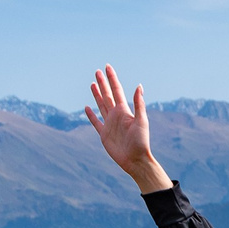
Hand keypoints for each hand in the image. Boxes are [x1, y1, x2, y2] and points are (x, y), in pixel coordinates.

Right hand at [85, 66, 170, 193]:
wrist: (136, 160)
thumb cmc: (141, 142)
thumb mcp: (141, 121)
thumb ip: (139, 104)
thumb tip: (139, 86)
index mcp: (124, 111)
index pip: (116, 90)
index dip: (111, 78)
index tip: (106, 67)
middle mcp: (116, 115)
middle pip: (107, 95)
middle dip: (102, 83)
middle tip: (97, 71)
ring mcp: (109, 124)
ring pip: (101, 105)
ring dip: (97, 95)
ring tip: (92, 84)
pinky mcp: (104, 135)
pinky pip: (96, 122)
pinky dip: (91, 115)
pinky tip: (87, 108)